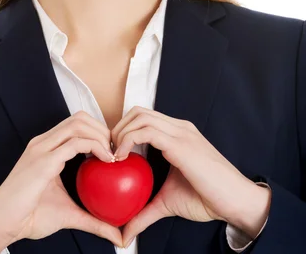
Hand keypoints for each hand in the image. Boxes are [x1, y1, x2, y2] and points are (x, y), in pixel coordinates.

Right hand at [0, 111, 122, 248]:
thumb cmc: (29, 216)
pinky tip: (106, 160)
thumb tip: (117, 235)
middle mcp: (43, 142)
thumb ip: (92, 219)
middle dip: (103, 129)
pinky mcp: (44, 160)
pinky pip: (75, 143)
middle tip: (115, 151)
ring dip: (101, 135)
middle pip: (80, 118)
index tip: (112, 151)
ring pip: (79, 124)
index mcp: (45, 147)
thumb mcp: (68, 213)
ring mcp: (42, 148)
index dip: (98, 131)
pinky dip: (96, 146)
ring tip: (112, 155)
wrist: (1, 224)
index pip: (76, 123)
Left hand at [111, 106, 260, 247]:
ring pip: (139, 116)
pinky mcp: (180, 143)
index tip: (112, 152)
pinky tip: (122, 157)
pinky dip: (127, 140)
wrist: (236, 201)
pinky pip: (146, 131)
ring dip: (120, 133)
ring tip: (113, 155)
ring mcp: (180, 132)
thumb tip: (125, 234)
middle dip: (117, 128)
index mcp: (178, 133)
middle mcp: (178, 127)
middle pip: (137, 111)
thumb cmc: (208, 199)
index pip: (143, 117)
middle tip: (109, 152)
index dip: (123, 129)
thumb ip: (146, 212)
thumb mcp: (169, 203)